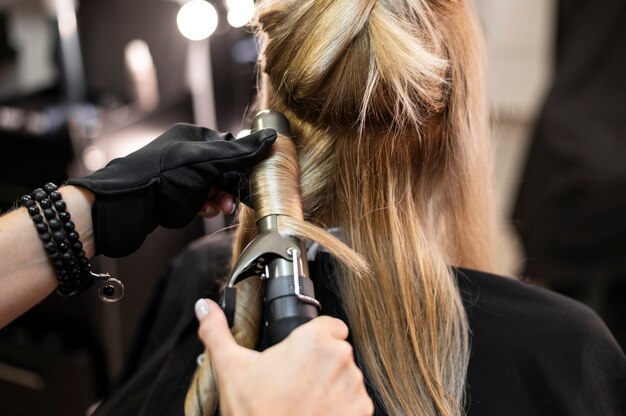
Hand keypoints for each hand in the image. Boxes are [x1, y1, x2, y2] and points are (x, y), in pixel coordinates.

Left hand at [67, 124, 275, 256]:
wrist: (127, 205)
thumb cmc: (160, 174)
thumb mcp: (206, 160)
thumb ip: (240, 152)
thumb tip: (272, 137)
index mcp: (195, 137)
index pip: (231, 148)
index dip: (243, 164)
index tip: (254, 179)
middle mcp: (189, 155)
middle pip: (225, 170)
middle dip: (231, 186)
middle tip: (235, 200)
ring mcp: (184, 178)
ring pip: (216, 188)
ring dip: (222, 199)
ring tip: (220, 208)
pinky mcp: (179, 198)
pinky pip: (204, 202)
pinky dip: (208, 207)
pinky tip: (204, 210)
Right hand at [194, 298, 373, 415]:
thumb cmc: (256, 413)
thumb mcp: (231, 369)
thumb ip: (217, 332)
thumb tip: (204, 308)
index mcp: (313, 340)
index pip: (331, 325)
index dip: (316, 337)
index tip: (302, 352)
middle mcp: (340, 358)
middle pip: (337, 350)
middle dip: (321, 362)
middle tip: (296, 380)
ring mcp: (354, 386)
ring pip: (348, 375)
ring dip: (332, 384)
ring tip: (305, 399)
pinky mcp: (361, 410)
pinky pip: (356, 401)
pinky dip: (343, 406)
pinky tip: (318, 413)